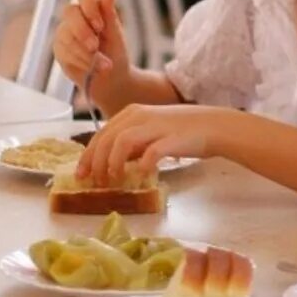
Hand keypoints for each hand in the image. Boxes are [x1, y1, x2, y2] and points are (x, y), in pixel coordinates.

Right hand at [54, 0, 129, 105]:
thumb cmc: (115, 52)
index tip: (100, 26)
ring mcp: (65, 32)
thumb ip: (109, 14)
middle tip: (95, 47)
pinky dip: (81, 61)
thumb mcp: (115, 34)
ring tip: (104, 64)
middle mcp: (76, 17)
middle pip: (70, 11)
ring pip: (67, 35)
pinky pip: (64, 51)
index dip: (90, 8)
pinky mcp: (59, 48)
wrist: (111, 79)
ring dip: (85, 52)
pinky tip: (92, 68)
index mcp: (93, 9)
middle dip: (83, 30)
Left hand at [77, 103, 227, 184]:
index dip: (88, 156)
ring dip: (113, 164)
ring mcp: (156, 126)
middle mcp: (140, 116)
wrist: (215, 126)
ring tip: (114, 180)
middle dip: (96, 163)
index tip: (81, 174)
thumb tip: (110, 163)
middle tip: (96, 183)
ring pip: (122, 142)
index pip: (100, 134)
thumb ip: (131, 144)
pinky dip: (143, 164)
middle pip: (106, 139)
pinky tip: (142, 175)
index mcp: (131, 113)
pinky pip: (151, 152)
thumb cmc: (182, 132)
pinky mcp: (172, 139)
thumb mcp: (150, 132)